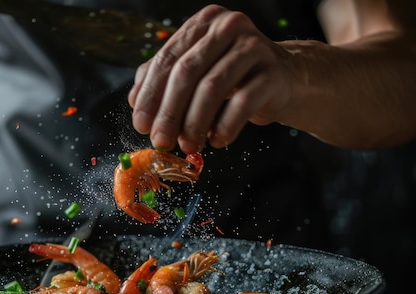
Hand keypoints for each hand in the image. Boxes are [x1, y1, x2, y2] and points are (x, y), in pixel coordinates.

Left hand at [128, 5, 293, 152]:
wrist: (284, 77)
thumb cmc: (232, 76)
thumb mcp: (195, 71)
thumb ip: (163, 79)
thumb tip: (135, 100)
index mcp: (202, 23)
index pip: (167, 59)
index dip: (150, 95)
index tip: (141, 124)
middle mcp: (228, 27)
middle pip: (187, 72)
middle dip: (169, 112)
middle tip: (161, 141)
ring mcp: (253, 47)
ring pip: (212, 87)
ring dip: (194, 123)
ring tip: (188, 146)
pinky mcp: (274, 72)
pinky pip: (243, 103)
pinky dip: (225, 127)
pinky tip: (217, 141)